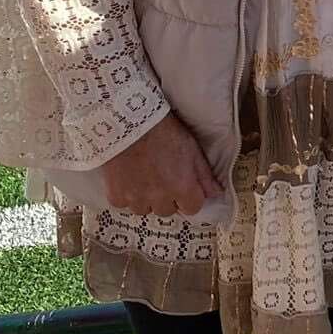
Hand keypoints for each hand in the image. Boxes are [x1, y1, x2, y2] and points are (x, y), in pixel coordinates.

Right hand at [99, 113, 221, 216]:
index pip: (192, 208)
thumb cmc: (164, 132)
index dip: (189, 197)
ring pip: (145, 209)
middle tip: (162, 178)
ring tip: (143, 177)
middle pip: (168, 210)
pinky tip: (128, 177)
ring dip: (146, 198)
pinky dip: (126, 194)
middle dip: (167, 198)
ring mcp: (136, 199)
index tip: (184, 186)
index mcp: (182, 187)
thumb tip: (216, 193)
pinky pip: (124, 204)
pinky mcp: (116, 196)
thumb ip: (205, 176)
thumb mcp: (192, 150)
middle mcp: (160, 198)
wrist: (129, 123)